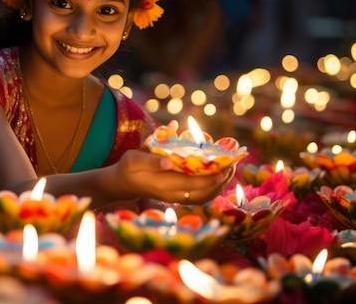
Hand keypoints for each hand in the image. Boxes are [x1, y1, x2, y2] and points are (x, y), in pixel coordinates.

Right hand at [110, 150, 235, 204]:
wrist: (123, 183)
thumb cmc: (129, 166)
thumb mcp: (135, 157)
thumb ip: (152, 158)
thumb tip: (169, 160)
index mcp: (163, 184)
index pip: (192, 184)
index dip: (210, 177)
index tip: (224, 167)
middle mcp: (172, 194)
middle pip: (203, 193)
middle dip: (220, 181)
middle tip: (233, 165)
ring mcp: (175, 197)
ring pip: (204, 197)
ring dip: (219, 186)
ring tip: (230, 170)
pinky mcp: (177, 197)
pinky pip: (200, 196)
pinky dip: (212, 189)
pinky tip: (219, 177)